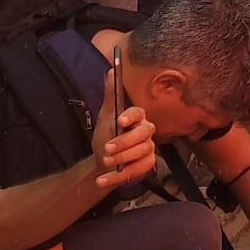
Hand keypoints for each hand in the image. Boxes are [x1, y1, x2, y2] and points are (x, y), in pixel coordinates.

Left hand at [91, 67, 156, 187]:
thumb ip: (111, 94)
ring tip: (105, 161)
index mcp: (137, 117)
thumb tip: (112, 69)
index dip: (131, 116)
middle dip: (125, 142)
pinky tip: (102, 180)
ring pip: (141, 153)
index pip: (139, 113)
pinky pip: (136, 172)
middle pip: (143, 135)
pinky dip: (117, 178)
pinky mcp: (145, 166)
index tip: (120, 120)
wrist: (102, 161)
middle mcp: (146, 132)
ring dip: (122, 159)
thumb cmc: (107, 134)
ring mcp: (148, 149)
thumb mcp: (106, 115)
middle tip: (108, 148)